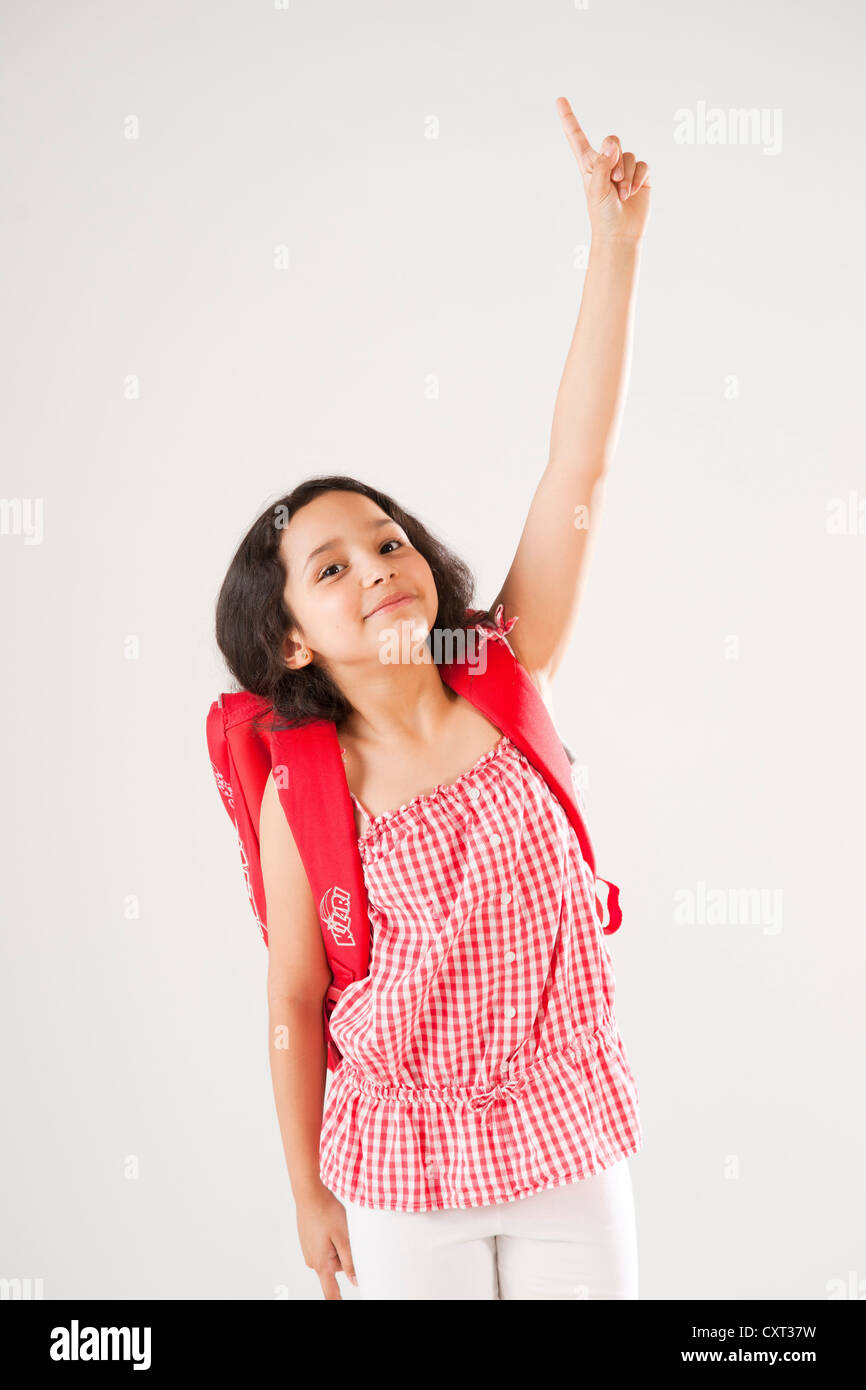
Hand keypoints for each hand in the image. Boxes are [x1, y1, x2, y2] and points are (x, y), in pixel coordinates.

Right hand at [296, 1183, 357, 1299]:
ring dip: (337, 1245)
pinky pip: (325, 1247)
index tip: (341, 1304)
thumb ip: (350, 1261)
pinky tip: (329, 1226)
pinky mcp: (308, 1242)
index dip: (338, 1301)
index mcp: (321, 1263)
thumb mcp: (344, 1237)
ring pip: (331, 1256)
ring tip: (335, 1227)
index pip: (330, 1292)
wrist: (310, 1195)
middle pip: (336, 1269)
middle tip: (344, 1235)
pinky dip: (330, 1239)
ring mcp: (309, 1251)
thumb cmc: (326, 1212)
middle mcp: (312, 1260)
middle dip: (344, 1256)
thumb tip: (355, 1280)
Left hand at [554, 97, 650, 242]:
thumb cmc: (602, 215)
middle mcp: (606, 163)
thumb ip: (602, 166)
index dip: (569, 119)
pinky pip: (642, 165)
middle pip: (612, 141)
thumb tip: (611, 146)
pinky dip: (638, 178)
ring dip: (626, 175)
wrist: (620, 233)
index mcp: (588, 165)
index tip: (559, 100)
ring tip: (622, 194)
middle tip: (613, 179)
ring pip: (629, 156)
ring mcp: (624, 169)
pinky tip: (633, 192)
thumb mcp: (596, 190)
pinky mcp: (640, 176)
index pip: (577, 138)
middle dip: (615, 156)